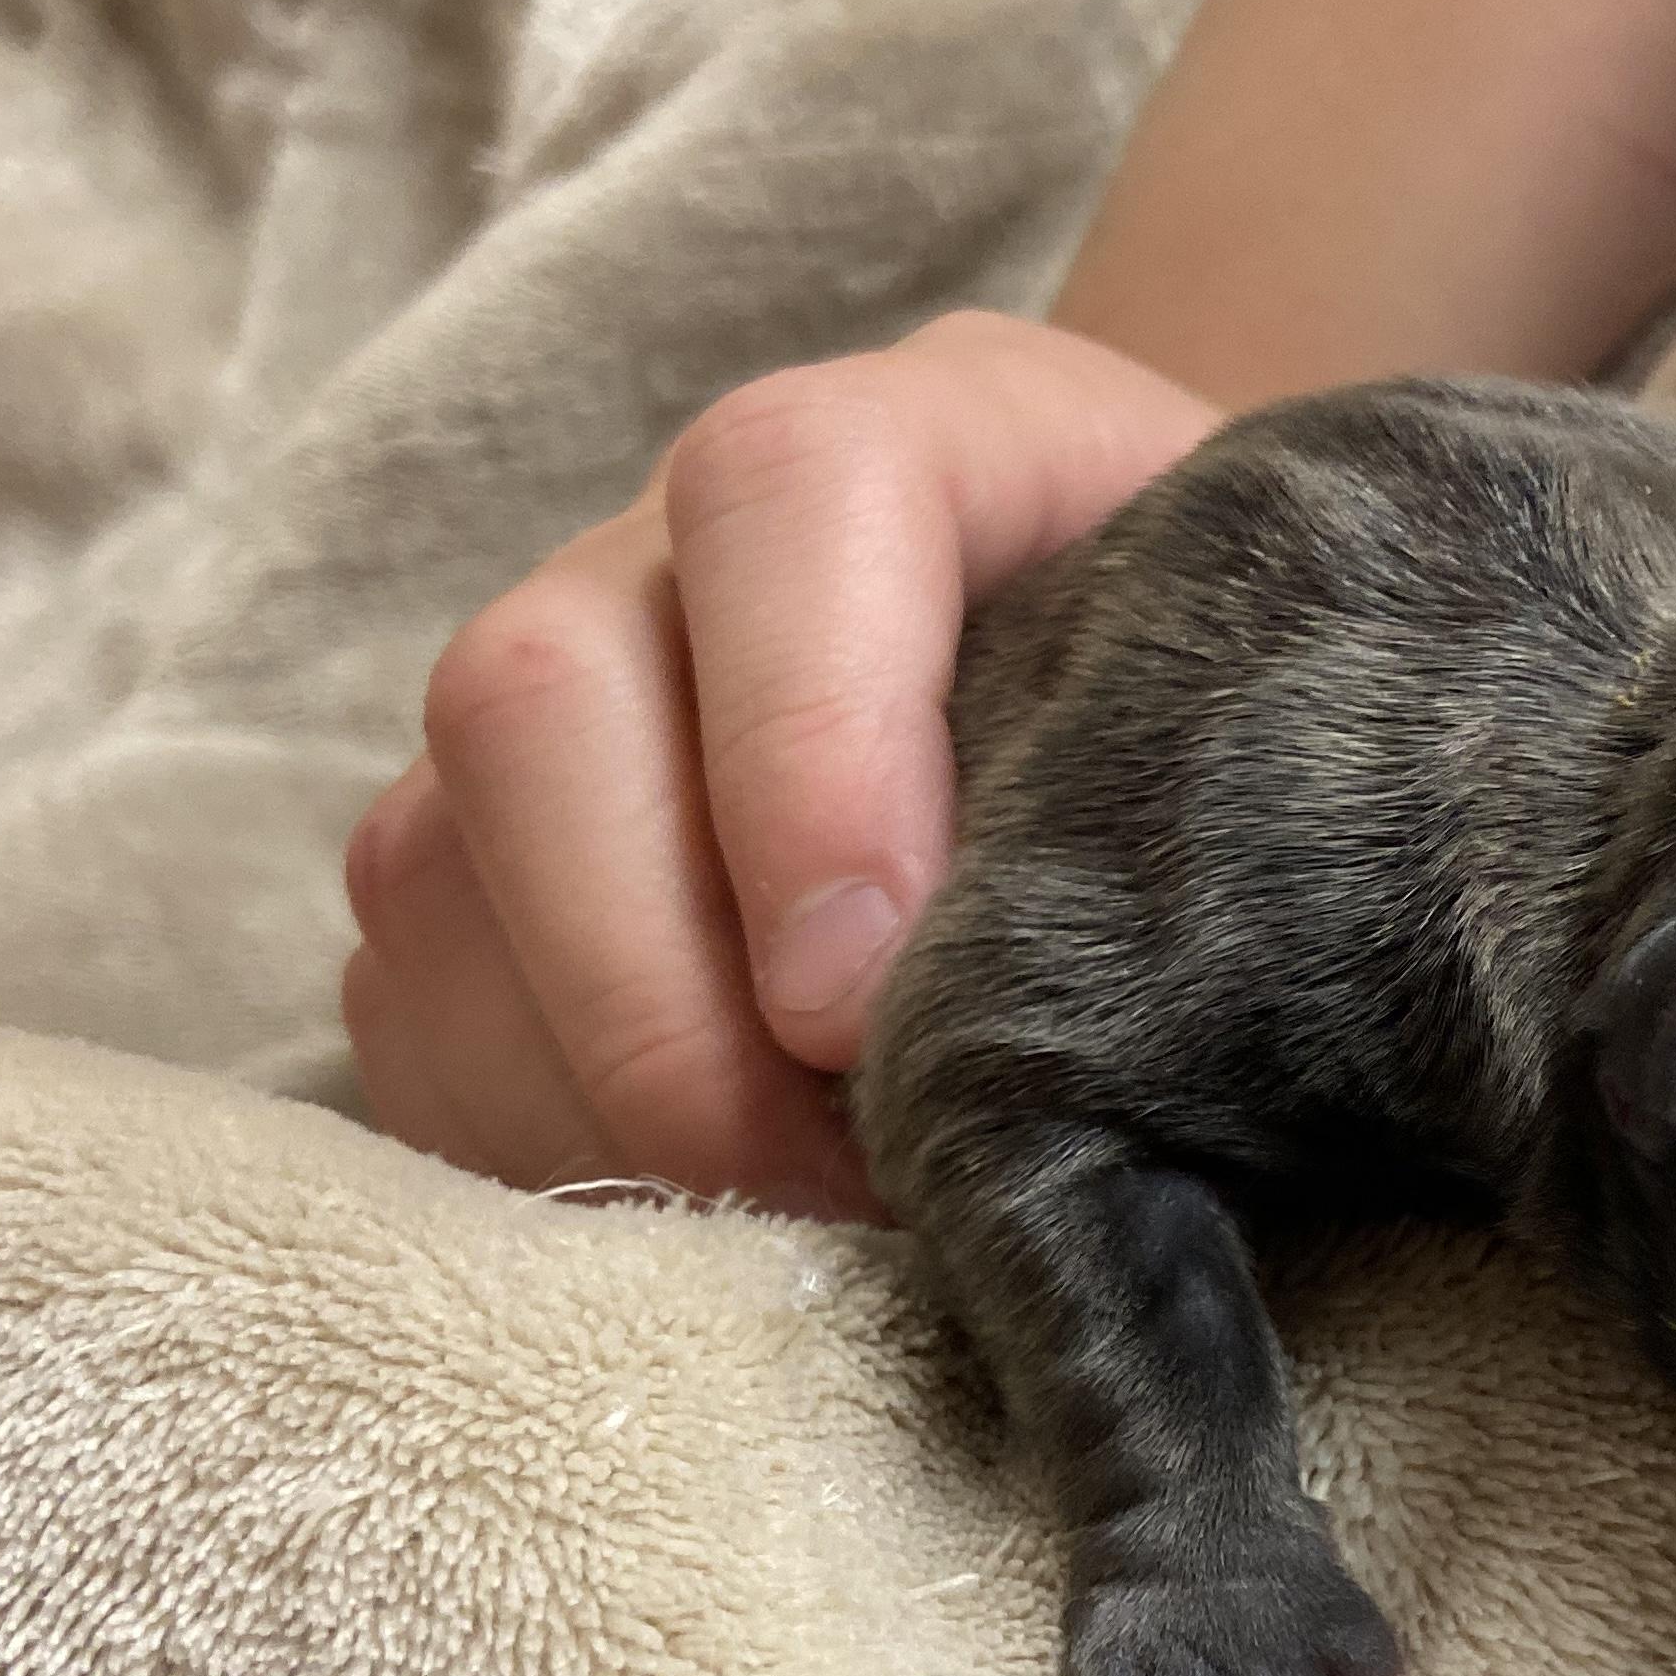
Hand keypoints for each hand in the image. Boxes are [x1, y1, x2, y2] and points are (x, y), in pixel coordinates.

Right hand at [341, 311, 1213, 1218]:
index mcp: (926, 442)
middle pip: (541, 696)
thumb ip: (1198, 798)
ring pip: (438, 872)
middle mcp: (685, 546)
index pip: (790, 491)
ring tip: (787, 1232)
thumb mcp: (1271, 719)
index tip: (864, 1004)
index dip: (803, 747)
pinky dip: (533, 1144)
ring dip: (595, 1099)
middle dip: (662, 1000)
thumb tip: (1080, 1055)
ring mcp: (553, 701)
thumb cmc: (1239, 738)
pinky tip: (692, 1218)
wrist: (1167, 729)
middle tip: (829, 1188)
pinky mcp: (469, 868)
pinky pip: (404, 1009)